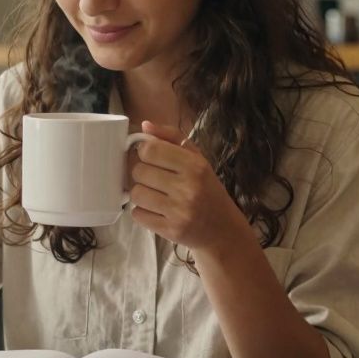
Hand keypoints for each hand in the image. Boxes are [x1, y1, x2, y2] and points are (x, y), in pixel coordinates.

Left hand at [128, 121, 254, 256]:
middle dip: (142, 174)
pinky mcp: (171, 231)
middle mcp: (188, 188)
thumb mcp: (198, 159)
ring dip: (141, 193)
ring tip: (155, 196)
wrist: (223, 230)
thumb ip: (172, 138)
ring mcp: (179, 212)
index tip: (150, 157)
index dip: (144, 152)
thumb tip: (145, 126)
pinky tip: (157, 211)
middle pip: (139, 171)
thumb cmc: (208, 190)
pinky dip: (142, 212)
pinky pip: (137, 215)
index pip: (150, 150)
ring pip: (135, 193)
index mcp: (195, 166)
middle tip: (155, 179)